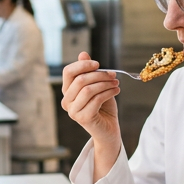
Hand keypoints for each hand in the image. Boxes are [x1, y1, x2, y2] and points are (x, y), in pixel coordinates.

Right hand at [61, 52, 121, 176]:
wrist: (109, 130)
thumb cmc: (103, 107)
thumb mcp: (97, 86)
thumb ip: (89, 72)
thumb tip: (83, 53)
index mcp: (68, 92)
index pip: (68, 72)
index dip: (83, 65)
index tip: (98, 64)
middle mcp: (67, 102)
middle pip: (80, 80)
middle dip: (99, 75)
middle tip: (113, 75)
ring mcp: (73, 111)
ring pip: (88, 89)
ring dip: (105, 84)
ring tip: (116, 84)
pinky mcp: (83, 118)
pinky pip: (96, 99)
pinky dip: (109, 92)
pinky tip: (117, 90)